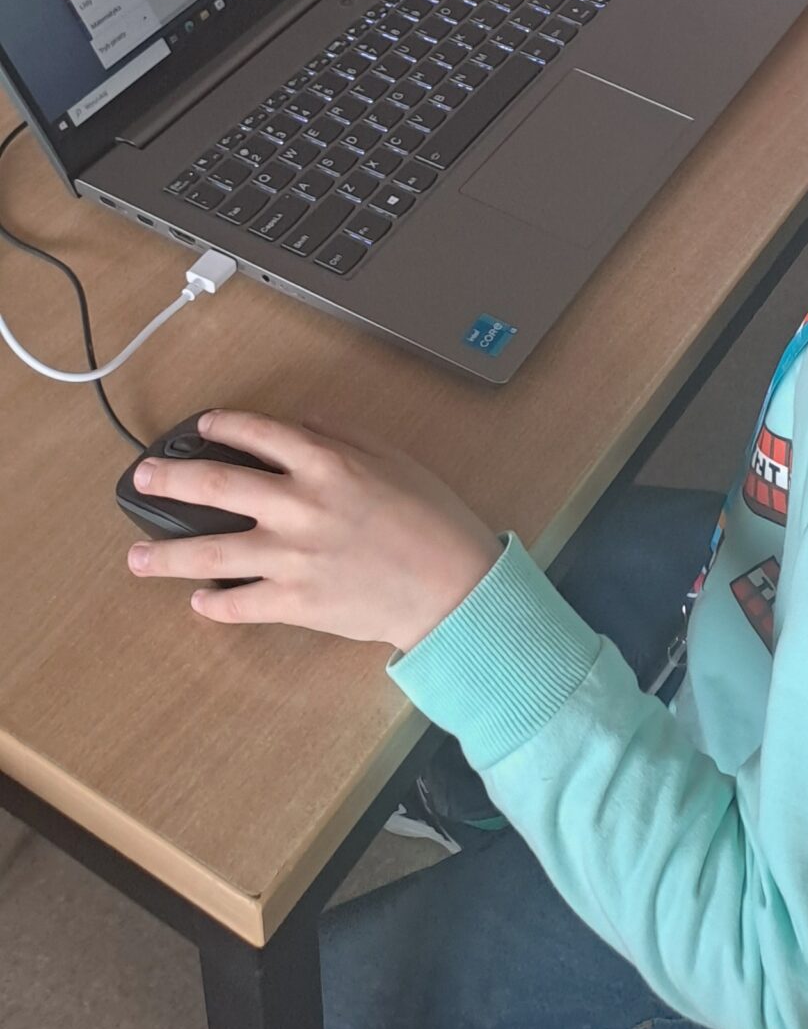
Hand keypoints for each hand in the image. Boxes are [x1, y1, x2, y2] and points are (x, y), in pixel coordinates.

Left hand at [126, 412, 501, 649]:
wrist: (450, 585)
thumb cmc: (430, 517)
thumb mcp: (392, 457)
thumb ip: (342, 435)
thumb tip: (300, 423)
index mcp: (324, 462)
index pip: (257, 433)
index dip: (222, 426)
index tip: (202, 426)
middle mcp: (298, 505)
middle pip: (215, 486)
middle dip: (170, 480)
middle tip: (142, 479)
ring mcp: (291, 557)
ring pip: (211, 554)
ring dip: (166, 555)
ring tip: (135, 558)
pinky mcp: (295, 602)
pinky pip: (239, 604)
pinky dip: (214, 605)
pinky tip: (198, 600)